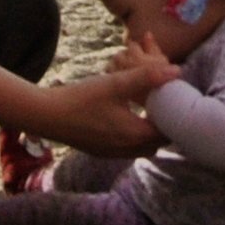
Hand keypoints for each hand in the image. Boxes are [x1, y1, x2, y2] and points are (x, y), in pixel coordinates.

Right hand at [19, 55, 174, 155]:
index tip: (176, 100)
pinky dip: (134, 135)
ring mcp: (113, 153)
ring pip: (143, 146)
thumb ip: (147, 76)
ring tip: (147, 109)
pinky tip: (127, 116)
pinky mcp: (102, 151)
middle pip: (158, 142)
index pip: (168, 132)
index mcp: (134, 135)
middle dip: (164, 126)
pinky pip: (128, 148)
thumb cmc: (81, 99)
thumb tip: (177, 71)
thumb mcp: (115, 84)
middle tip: (164, 103)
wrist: (47, 116)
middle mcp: (127, 150)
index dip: (175, 117)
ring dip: (148, 131)